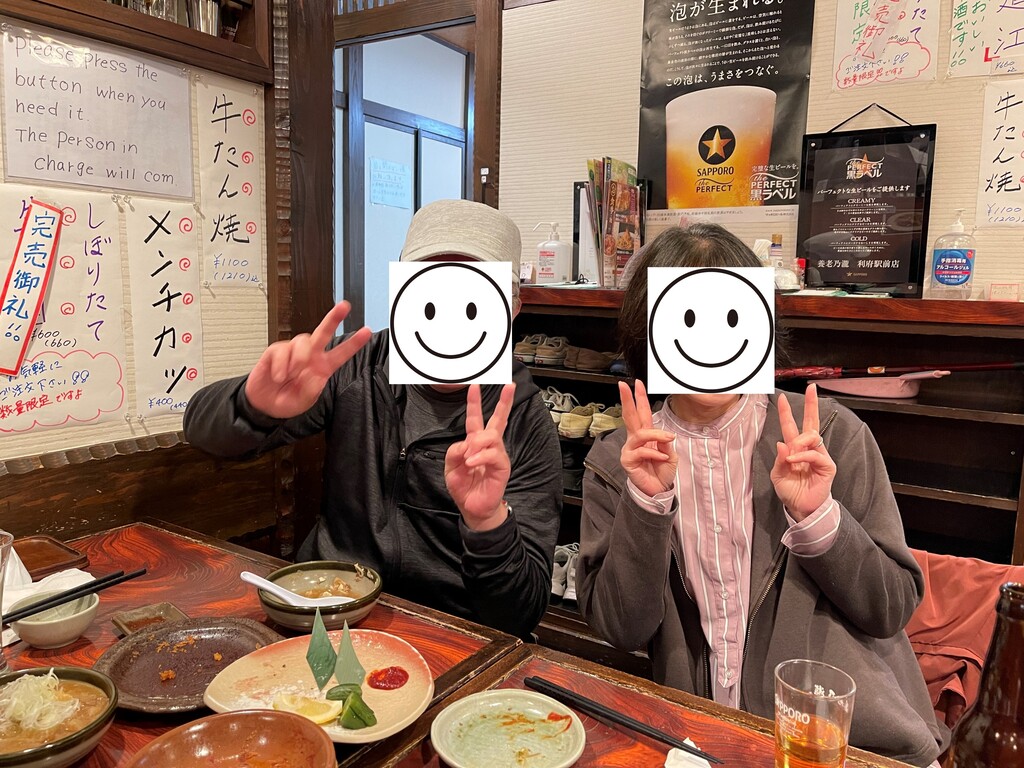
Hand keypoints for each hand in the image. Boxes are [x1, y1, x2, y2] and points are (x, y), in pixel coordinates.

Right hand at [244, 301, 371, 418]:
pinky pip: (281, 350)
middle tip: (344, 307)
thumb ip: (311, 392)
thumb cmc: (286, 400)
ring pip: (302, 341)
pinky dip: (280, 365)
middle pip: (323, 333)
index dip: (354, 343)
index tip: (366, 332)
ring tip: (291, 374)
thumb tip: (317, 376)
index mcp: (321, 368)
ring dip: (298, 358)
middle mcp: (309, 357)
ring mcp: (293, 352)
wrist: (263, 403)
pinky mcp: (276, 351)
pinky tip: (279, 375)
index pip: (341, 353)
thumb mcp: (302, 403)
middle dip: (334, 318)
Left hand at [445, 383, 514, 531]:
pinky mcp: (502, 467)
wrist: (472, 508)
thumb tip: (466, 443)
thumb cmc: (464, 487)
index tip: (474, 386)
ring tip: (468, 457)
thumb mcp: (450, 468)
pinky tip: (471, 462)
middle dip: (504, 402)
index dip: (474, 402)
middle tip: (509, 386)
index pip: (475, 419)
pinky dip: (480, 457)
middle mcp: (488, 446)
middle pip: (498, 420)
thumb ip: (454, 452)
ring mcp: (497, 455)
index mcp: (474, 443)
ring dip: (477, 443)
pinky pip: (492, 454)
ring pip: (491, 436)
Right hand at [619, 380, 677, 496]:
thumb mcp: (670, 455)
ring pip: (640, 433)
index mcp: (646, 434)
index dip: (639, 398)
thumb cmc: (662, 471)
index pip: (642, 413)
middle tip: (624, 385)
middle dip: (628, 399)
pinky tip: (661, 458)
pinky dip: (654, 454)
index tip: (637, 383)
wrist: (658, 490)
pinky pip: (641, 451)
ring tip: (668, 438)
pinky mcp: (627, 460)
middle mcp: (635, 439)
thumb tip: (664, 436)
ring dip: (656, 434)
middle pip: (630, 415)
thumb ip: (666, 444)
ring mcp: (630, 449)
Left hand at [770, 383, 836, 519]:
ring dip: (798, 442)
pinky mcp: (827, 466)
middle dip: (811, 405)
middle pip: (811, 422)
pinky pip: (815, 454)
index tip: (781, 398)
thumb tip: (781, 443)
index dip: (787, 413)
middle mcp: (808, 449)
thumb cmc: (791, 491)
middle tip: (811, 389)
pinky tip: (794, 461)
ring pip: (811, 437)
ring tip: (790, 456)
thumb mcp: (778, 475)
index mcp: (795, 449)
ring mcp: (819, 456)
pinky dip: (803, 456)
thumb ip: (779, 459)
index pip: (792, 426)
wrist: (801, 508)